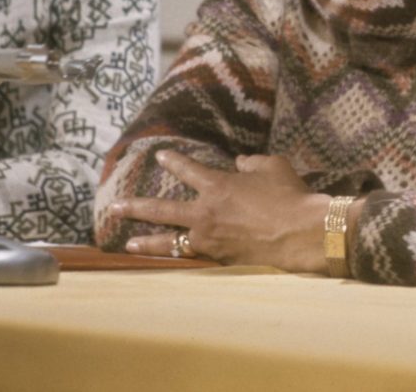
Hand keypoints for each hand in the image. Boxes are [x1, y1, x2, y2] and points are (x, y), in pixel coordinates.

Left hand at [110, 151, 329, 271]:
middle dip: (136, 206)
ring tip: (128, 242)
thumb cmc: (290, 196)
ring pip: (169, 240)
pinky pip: (191, 256)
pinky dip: (179, 257)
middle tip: (114, 206)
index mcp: (218, 186)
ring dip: (147, 241)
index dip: (173, 161)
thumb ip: (253, 162)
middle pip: (161, 209)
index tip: (160, 156)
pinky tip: (171, 259)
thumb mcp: (274, 167)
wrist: (301, 233)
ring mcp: (209, 239)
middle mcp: (206, 213)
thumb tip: (240, 162)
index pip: (189, 170)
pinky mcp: (219, 259)